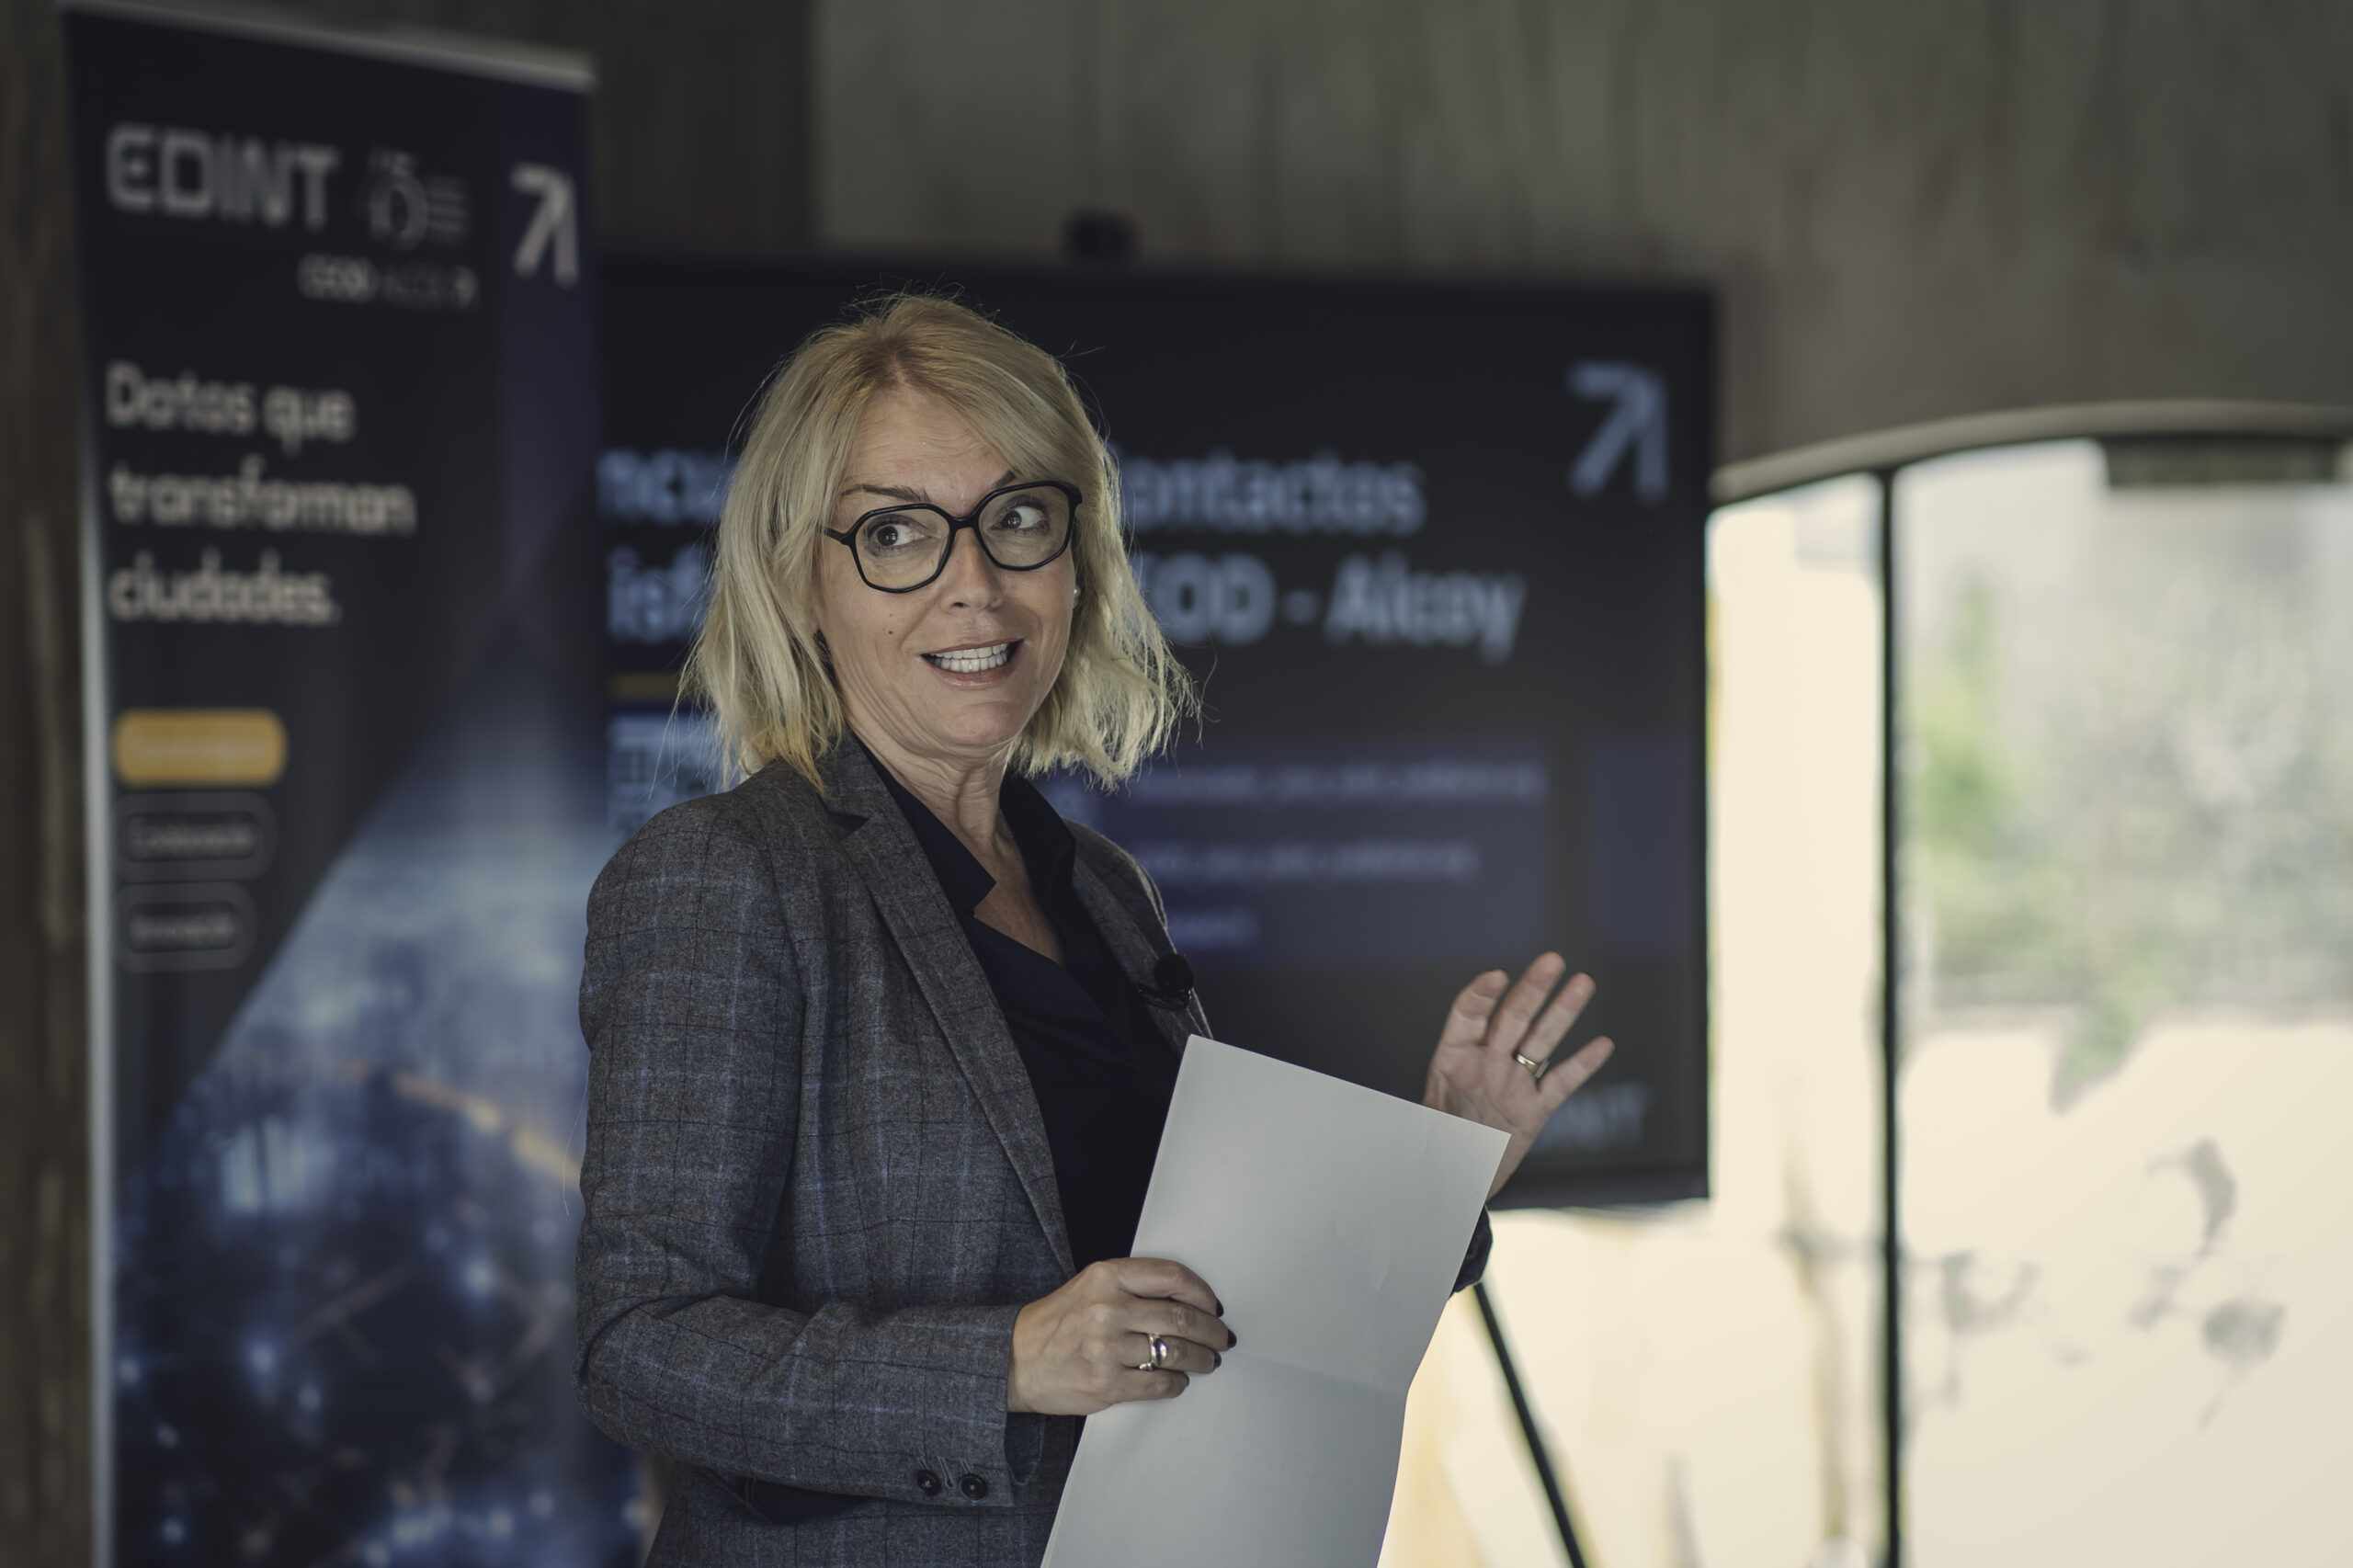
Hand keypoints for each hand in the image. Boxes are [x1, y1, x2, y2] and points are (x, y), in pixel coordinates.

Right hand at [1006, 1257, 1233, 1415]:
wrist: (1013, 1360)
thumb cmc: (1058, 1322)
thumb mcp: (1090, 1286)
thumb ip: (1133, 1287)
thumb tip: (1189, 1302)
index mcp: (1107, 1276)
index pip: (1173, 1277)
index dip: (1203, 1293)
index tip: (1213, 1306)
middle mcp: (1108, 1308)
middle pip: (1182, 1318)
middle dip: (1212, 1331)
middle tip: (1222, 1338)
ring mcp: (1106, 1348)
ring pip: (1176, 1352)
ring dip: (1202, 1359)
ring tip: (1208, 1361)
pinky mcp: (1106, 1384)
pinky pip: (1159, 1383)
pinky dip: (1177, 1383)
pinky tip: (1179, 1380)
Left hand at [1422, 953, 1615, 1198]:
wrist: (1449, 1183)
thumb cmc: (1427, 1148)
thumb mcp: (1415, 1120)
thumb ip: (1415, 1106)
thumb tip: (1374, 1106)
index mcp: (1452, 1058)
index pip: (1468, 1014)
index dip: (1481, 994)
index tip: (1497, 977)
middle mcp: (1485, 1063)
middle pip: (1513, 1017)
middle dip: (1532, 988)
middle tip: (1553, 960)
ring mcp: (1512, 1084)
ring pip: (1541, 1040)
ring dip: (1563, 1012)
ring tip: (1583, 982)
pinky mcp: (1533, 1110)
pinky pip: (1560, 1083)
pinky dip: (1581, 1065)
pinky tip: (1602, 1044)